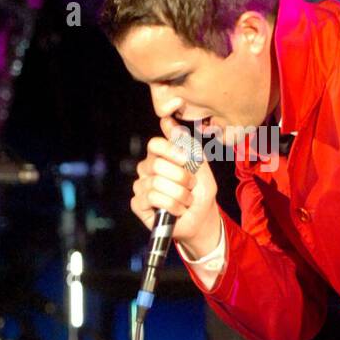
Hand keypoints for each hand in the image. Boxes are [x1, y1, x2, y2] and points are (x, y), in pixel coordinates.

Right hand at [130, 114, 219, 245]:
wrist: (202, 218)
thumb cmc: (200, 190)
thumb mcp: (200, 165)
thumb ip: (185, 143)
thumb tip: (167, 120)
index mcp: (159, 156)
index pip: (155, 144)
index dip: (172, 151)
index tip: (187, 161)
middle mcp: (146, 169)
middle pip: (158, 165)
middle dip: (182, 178)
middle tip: (191, 187)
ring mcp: (140, 186)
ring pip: (157, 184)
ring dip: (180, 195)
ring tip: (186, 200)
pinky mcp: (138, 204)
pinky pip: (152, 199)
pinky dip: (172, 206)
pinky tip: (178, 210)